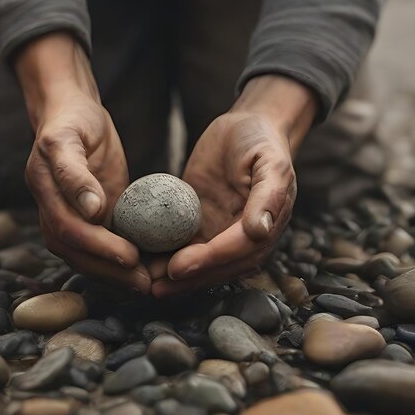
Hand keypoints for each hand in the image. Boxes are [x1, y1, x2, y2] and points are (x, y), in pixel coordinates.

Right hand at [15, 33, 150, 292]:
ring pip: (83, 256)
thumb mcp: (71, 137)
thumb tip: (91, 211)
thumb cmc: (73, 120)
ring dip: (112, 274)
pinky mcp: (84, 218)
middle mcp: (50, 209)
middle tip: (143, 281)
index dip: (97, 246)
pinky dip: (115, 262)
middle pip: (74, 251)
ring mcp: (66, 216)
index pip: (66, 228)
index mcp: (44, 189)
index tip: (130, 257)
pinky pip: (96, 246)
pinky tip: (141, 270)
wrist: (71, 113)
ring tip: (145, 284)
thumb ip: (75, 174)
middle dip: (108, 269)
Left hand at [151, 75, 317, 296]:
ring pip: (200, 262)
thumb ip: (269, 197)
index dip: (208, 261)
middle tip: (155, 286)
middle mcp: (243, 236)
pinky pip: (184, 244)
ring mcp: (221, 231)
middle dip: (187, 279)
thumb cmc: (261, 142)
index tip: (179, 267)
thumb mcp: (271, 164)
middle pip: (217, 266)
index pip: (236, 250)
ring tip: (145, 283)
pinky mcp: (201, 223)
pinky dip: (166, 255)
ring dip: (175, 277)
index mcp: (265, 226)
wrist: (246, 127)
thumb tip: (260, 231)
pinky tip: (143, 261)